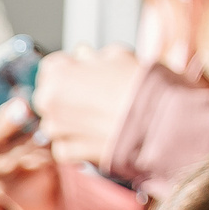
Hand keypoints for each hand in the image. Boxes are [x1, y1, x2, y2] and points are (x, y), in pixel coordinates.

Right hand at [0, 81, 61, 209]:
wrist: (29, 165)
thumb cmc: (18, 120)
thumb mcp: (12, 101)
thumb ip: (17, 83)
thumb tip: (39, 61)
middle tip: (23, 106)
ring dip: (23, 143)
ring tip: (46, 128)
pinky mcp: (4, 186)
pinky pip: (19, 175)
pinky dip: (36, 159)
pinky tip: (52, 145)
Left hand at [30, 46, 143, 166]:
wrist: (159, 122)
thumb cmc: (141, 87)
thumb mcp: (119, 56)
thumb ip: (96, 56)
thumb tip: (87, 56)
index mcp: (58, 75)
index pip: (53, 65)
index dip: (72, 65)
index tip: (85, 69)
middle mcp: (49, 103)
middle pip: (51, 93)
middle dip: (70, 92)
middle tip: (98, 91)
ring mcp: (58, 130)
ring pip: (58, 121)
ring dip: (73, 118)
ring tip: (102, 114)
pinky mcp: (70, 153)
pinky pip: (66, 145)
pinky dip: (79, 141)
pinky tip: (99, 132)